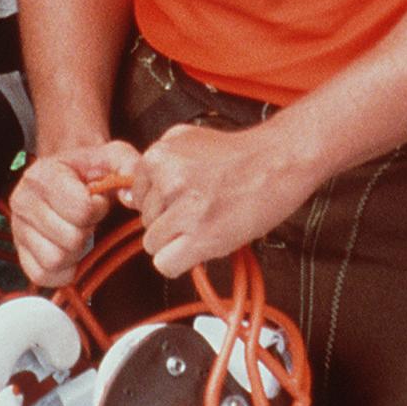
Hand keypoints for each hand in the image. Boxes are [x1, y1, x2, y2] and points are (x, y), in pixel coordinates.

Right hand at [9, 143, 138, 285]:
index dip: (98, 208)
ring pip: (55, 260)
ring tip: (79, 234)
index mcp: (42, 175)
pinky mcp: (21, 254)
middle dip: (89, 232)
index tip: (96, 200)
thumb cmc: (90, 170)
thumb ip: (130, 166)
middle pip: (70, 239)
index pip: (81, 209)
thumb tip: (130, 198)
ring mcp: (17, 229)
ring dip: (77, 253)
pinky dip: (64, 270)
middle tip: (89, 220)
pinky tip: (71, 251)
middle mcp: (22, 201)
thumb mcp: (113, 156)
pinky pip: (44, 275)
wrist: (67, 176)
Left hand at [133, 123, 314, 279]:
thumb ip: (156, 165)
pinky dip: (180, 262)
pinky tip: (199, 248)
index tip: (181, 200)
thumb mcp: (187, 141)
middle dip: (169, 221)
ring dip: (176, 242)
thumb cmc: (238, 154)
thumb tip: (127, 195)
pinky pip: (166, 264)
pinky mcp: (202, 236)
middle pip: (145, 221)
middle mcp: (167, 180)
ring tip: (205, 225)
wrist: (279, 162)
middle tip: (200, 210)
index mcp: (159, 155)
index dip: (159, 202)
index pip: (136, 195)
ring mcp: (184, 209)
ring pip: (153, 244)